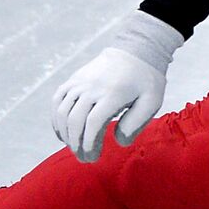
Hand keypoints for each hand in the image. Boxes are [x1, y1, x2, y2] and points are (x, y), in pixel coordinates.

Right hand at [52, 11, 184, 160]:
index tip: (92, 157)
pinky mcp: (74, 79)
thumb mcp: (152, 101)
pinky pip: (57, 99)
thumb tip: (119, 142)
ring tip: (74, 148)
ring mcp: (81, 81)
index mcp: (113, 93)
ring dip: (65, 133)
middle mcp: (93, 86)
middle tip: (83, 159)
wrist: (136, 50)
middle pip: (75, 119)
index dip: (89, 143)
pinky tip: (62, 132)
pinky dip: (56, 118)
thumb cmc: (146, 80)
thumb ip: (137, 123)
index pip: (93, 122)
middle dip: (76, 143)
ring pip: (62, 111)